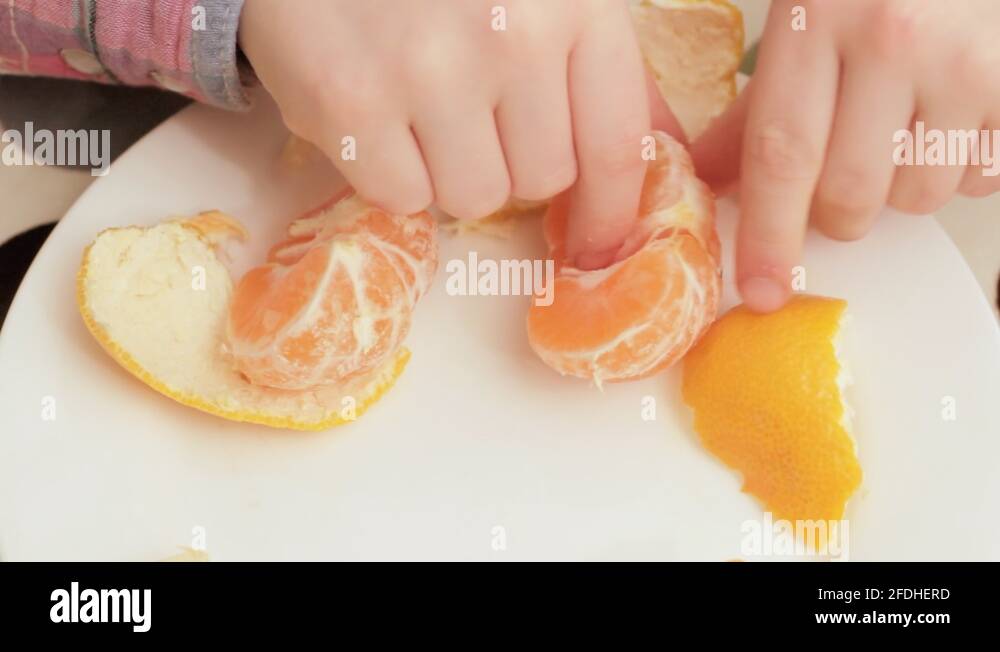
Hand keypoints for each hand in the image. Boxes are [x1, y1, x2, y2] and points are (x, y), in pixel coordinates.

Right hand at [239, 0, 682, 268]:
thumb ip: (602, 62)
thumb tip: (666, 145)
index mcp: (576, 2)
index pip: (617, 144)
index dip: (611, 211)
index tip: (598, 245)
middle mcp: (513, 38)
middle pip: (541, 181)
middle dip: (513, 164)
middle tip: (474, 113)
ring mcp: (430, 74)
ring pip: (473, 198)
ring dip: (451, 171)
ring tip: (419, 105)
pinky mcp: (351, 106)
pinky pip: (401, 198)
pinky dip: (388, 171)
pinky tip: (374, 112)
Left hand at [691, 0, 999, 311]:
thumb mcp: (803, 24)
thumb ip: (754, 108)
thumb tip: (707, 184)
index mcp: (816, 19)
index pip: (782, 154)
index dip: (768, 234)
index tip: (762, 290)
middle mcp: (893, 38)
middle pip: (849, 196)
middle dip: (835, 214)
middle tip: (839, 174)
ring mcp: (964, 61)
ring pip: (918, 198)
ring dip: (900, 189)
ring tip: (902, 129)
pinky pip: (979, 180)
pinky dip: (959, 171)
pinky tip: (950, 120)